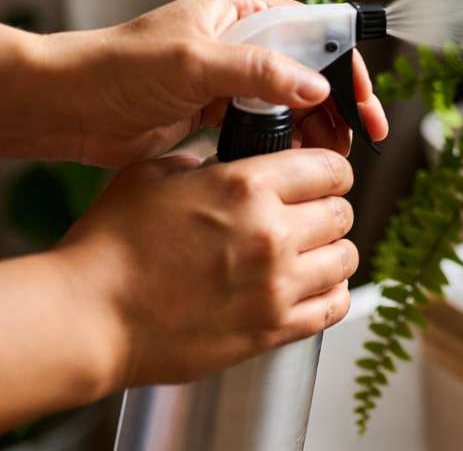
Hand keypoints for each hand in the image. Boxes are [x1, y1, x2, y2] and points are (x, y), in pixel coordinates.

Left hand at [25, 0, 388, 165]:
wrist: (66, 107)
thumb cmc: (117, 69)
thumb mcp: (194, 63)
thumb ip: (259, 71)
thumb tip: (317, 87)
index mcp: (241, 12)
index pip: (314, 31)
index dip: (346, 65)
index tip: (365, 100)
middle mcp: (242, 42)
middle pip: (312, 70)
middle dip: (339, 104)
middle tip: (360, 136)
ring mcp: (232, 80)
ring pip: (294, 102)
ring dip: (317, 127)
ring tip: (331, 156)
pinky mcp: (219, 113)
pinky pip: (269, 126)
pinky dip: (288, 143)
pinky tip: (298, 161)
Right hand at [53, 148, 357, 388]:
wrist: (88, 317)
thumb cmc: (109, 248)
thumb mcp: (153, 176)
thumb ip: (203, 163)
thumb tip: (229, 165)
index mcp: (246, 187)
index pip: (331, 168)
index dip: (329, 171)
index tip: (322, 179)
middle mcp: (271, 234)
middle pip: (343, 212)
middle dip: (328, 210)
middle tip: (309, 217)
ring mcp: (276, 286)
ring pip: (346, 258)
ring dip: (332, 252)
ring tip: (310, 253)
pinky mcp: (272, 329)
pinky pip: (335, 306)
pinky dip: (332, 293)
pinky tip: (313, 287)